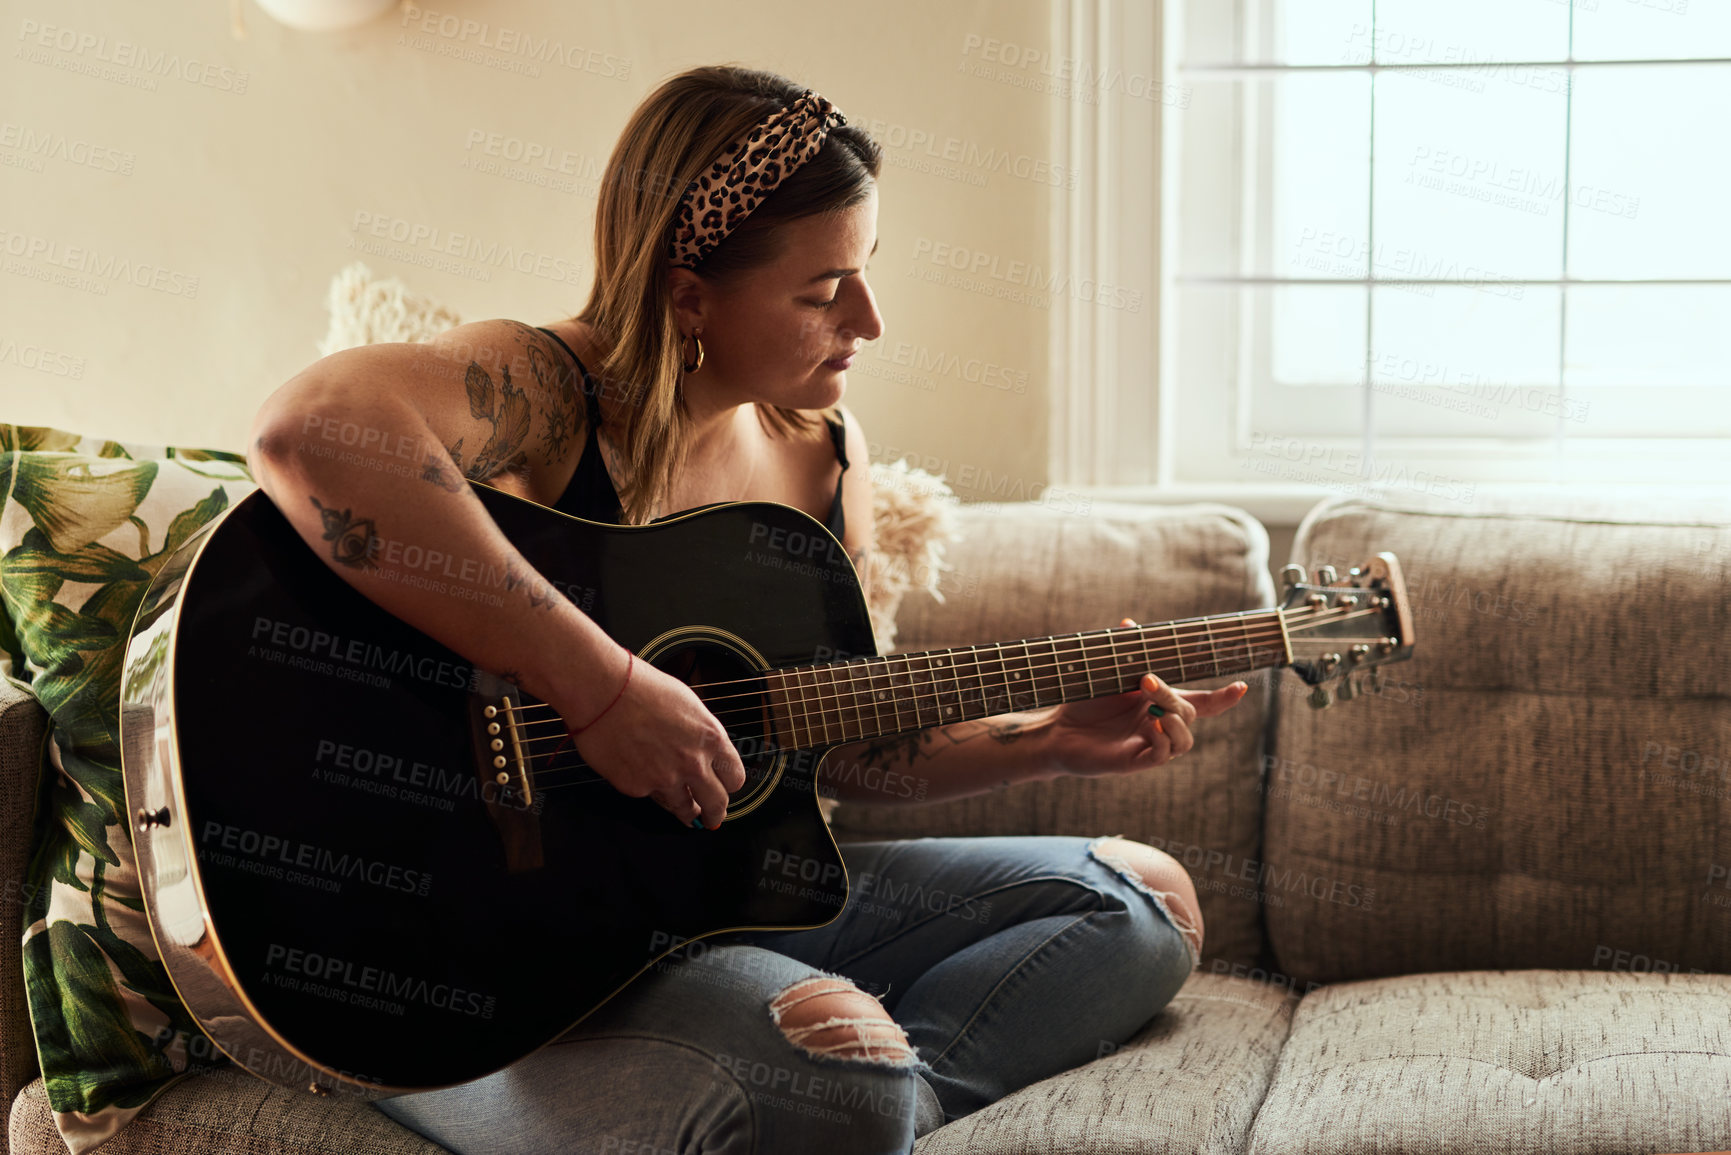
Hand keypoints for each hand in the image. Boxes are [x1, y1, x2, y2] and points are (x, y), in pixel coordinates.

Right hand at [559, 650, 746, 829]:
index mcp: (710, 739)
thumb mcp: (688, 706)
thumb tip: (706, 755)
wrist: (604, 692)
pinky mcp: (637, 788)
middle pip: (717, 804)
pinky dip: (650, 791)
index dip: (729, 786)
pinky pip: (651, 797)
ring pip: (684, 809)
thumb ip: (701, 736)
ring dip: (686, 812)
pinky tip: (645, 778)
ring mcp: (665, 779)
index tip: (725, 790)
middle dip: (715, 814)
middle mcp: (693, 763)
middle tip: (712, 818)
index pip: (734, 778)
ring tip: (686, 813)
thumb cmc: (642, 689)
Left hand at [1043, 617, 1249, 777]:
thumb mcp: (1106, 673)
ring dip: (1175, 722)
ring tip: (1155, 712)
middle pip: (1188, 713)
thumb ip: (1124, 651)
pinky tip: (1151, 728)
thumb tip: (1129, 623)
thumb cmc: (1083, 702)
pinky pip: (1163, 755)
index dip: (1223, 698)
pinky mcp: (1135, 761)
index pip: (1201, 703)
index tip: (1242, 686)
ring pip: (1184, 740)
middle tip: (1146, 680)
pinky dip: (1163, 741)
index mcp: (1160, 704)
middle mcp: (1160, 724)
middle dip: (1172, 695)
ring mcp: (1150, 744)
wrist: (1056, 729)